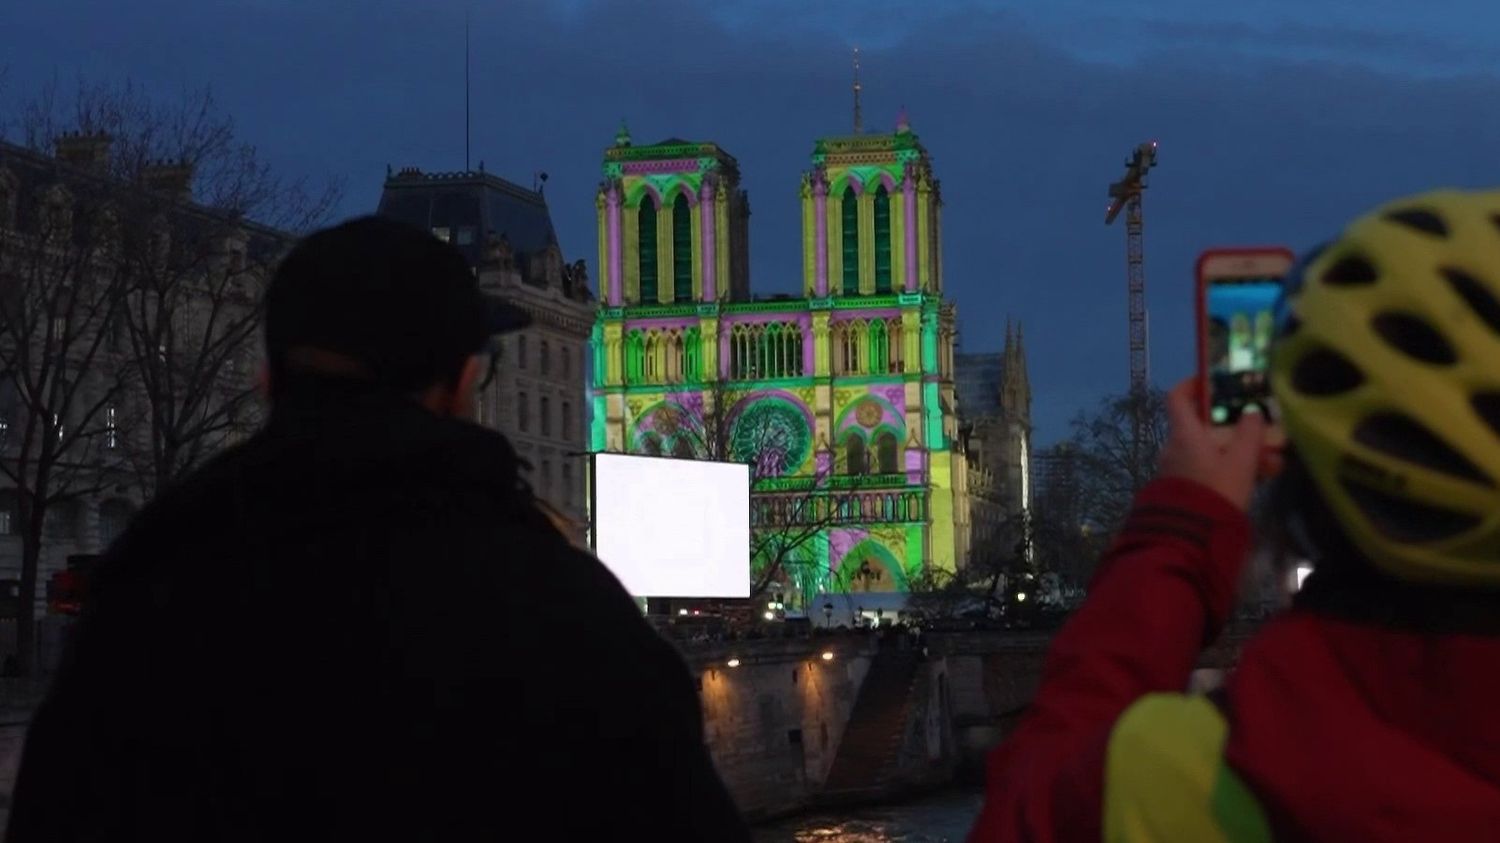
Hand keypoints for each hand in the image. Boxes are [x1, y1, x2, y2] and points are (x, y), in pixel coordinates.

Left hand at [1158, 378, 1269, 510]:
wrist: (1191, 539)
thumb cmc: (1217, 492)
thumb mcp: (1240, 462)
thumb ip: (1249, 434)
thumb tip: (1251, 412)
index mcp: (1184, 434)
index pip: (1177, 397)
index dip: (1193, 384)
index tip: (1214, 381)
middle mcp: (1175, 447)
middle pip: (1205, 427)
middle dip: (1238, 429)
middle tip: (1266, 433)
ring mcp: (1178, 469)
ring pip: (1213, 450)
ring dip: (1243, 452)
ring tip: (1275, 463)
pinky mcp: (1185, 488)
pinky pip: (1210, 469)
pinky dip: (1233, 468)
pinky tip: (1262, 478)